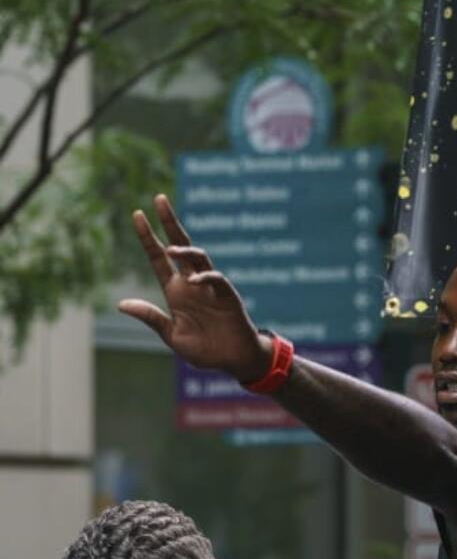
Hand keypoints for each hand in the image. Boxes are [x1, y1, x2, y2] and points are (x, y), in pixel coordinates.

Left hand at [118, 194, 270, 382]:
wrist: (233, 360)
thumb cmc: (204, 349)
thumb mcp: (171, 335)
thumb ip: (151, 317)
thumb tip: (122, 304)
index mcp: (175, 290)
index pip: (157, 257)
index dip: (148, 236)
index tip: (137, 213)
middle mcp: (191, 283)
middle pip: (179, 245)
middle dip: (169, 222)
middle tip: (159, 199)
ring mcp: (210, 287)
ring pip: (198, 257)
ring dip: (185, 249)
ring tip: (170, 248)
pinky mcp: (227, 295)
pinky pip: (216, 278)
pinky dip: (205, 277)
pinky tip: (194, 280)